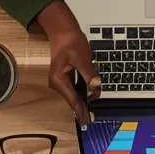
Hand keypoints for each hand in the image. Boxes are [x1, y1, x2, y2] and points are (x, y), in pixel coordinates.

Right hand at [36, 1, 100, 124]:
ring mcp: (61, 81)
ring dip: (88, 87)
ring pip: (78, 92)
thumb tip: (96, 88)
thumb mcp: (82, 58)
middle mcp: (58, 84)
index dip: (82, 112)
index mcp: (59, 81)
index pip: (73, 101)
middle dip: (88, 96)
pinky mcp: (65, 78)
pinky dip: (86, 83)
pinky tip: (89, 73)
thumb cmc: (70, 42)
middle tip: (93, 88)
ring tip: (91, 69)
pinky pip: (77, 86)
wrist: (62, 30)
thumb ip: (90, 75)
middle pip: (76, 98)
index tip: (87, 122)